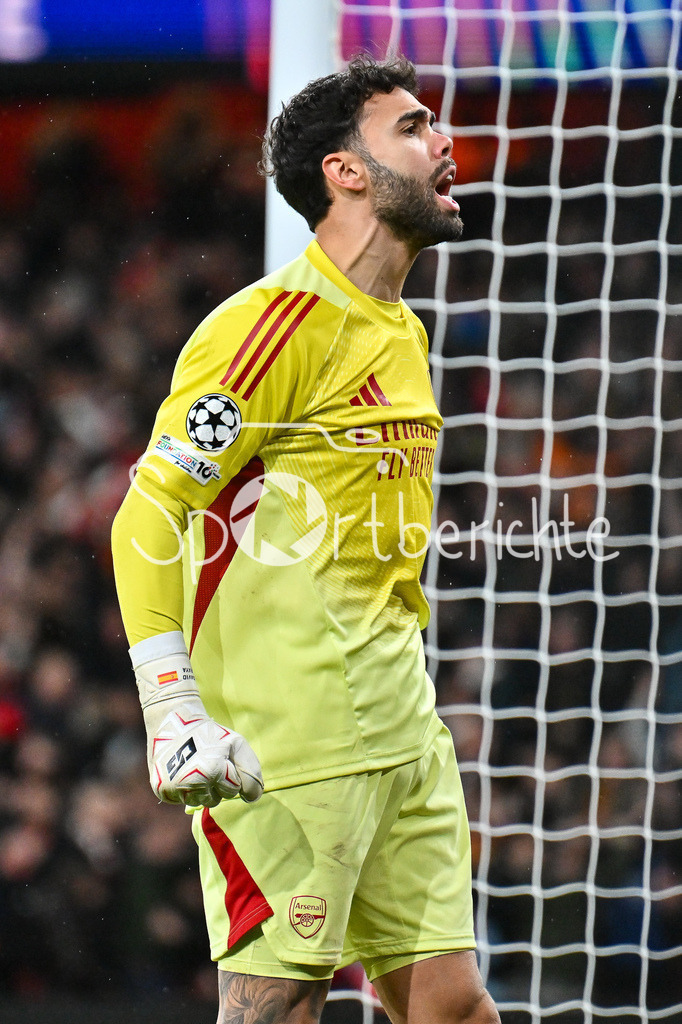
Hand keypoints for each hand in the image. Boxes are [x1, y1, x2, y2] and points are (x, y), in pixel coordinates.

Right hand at [145, 698, 263, 806]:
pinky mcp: (161, 790)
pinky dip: (185, 790)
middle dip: (217, 785)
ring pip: (199, 802)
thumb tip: (252, 798)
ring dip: (201, 789)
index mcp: (212, 770)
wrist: (172, 721)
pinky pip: (182, 801)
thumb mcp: (236, 744)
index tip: (222, 759)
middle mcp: (191, 783)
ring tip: (195, 767)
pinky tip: (183, 771)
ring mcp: (174, 788)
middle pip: (216, 800)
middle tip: (208, 762)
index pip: (233, 789)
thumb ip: (251, 772)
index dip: (231, 773)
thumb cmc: (209, 733)